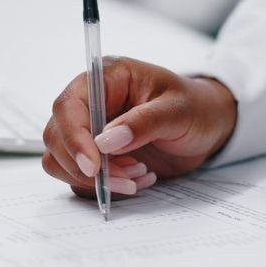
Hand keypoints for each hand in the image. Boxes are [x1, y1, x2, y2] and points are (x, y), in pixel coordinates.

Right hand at [41, 56, 236, 198]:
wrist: (208, 124)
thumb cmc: (196, 107)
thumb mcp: (178, 110)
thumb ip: (144, 123)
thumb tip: (107, 141)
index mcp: (106, 79)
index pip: (68, 106)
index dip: (74, 137)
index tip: (94, 166)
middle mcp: (91, 103)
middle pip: (57, 137)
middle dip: (87, 166)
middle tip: (126, 178)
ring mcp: (90, 131)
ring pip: (61, 161)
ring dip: (95, 180)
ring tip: (137, 175)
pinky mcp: (97, 156)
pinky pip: (81, 178)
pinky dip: (105, 187)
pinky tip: (138, 179)